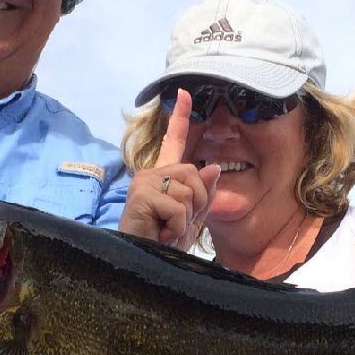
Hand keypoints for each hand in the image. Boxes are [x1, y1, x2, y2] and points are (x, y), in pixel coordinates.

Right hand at [118, 89, 220, 248]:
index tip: (184, 92)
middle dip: (196, 204)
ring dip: (185, 218)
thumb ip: (204, 194)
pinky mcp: (143, 194)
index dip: (181, 117)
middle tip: (175, 223)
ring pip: (190, 192)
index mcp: (165, 176)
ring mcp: (145, 181)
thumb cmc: (163, 243)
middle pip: (196, 175)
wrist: (143, 262)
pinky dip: (176, 227)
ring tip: (166, 228)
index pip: (174, 141)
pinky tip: (160, 233)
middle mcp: (152, 173)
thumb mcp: (191, 219)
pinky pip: (179, 207)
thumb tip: (211, 166)